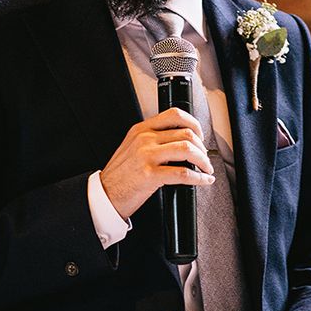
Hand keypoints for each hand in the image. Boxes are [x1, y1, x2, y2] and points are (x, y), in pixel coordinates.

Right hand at [100, 107, 214, 218]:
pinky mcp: (150, 175)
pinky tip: (203, 180)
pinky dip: (199, 178)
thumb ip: (153, 139)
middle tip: (204, 157)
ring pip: (188, 150)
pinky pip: (183, 173)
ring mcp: (146, 156)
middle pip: (186, 133)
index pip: (174, 114)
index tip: (200, 135)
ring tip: (206, 168)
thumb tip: (181, 140)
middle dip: (202, 147)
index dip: (194, 123)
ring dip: (203, 160)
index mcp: (141, 130)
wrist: (104, 195)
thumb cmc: (120, 174)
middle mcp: (144, 139)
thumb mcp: (132, 147)